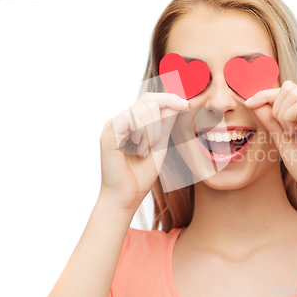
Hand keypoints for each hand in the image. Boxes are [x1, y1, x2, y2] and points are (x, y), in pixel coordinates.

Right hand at [99, 92, 188, 211]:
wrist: (126, 197)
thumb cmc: (140, 176)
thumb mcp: (159, 146)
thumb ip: (165, 125)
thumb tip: (176, 104)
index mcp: (132, 122)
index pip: (151, 99)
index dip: (170, 98)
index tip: (187, 105)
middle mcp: (121, 120)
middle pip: (149, 100)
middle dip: (161, 122)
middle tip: (155, 145)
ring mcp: (114, 125)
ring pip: (144, 108)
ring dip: (152, 132)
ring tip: (144, 151)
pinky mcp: (109, 132)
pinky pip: (132, 117)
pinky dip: (142, 134)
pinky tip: (139, 150)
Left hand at [245, 81, 296, 203]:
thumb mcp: (281, 139)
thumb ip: (269, 120)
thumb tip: (253, 102)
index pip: (287, 89)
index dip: (264, 94)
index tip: (248, 103)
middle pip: (288, 86)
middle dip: (273, 103)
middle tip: (280, 128)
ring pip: (292, 93)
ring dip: (281, 113)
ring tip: (288, 133)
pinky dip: (287, 119)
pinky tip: (292, 134)